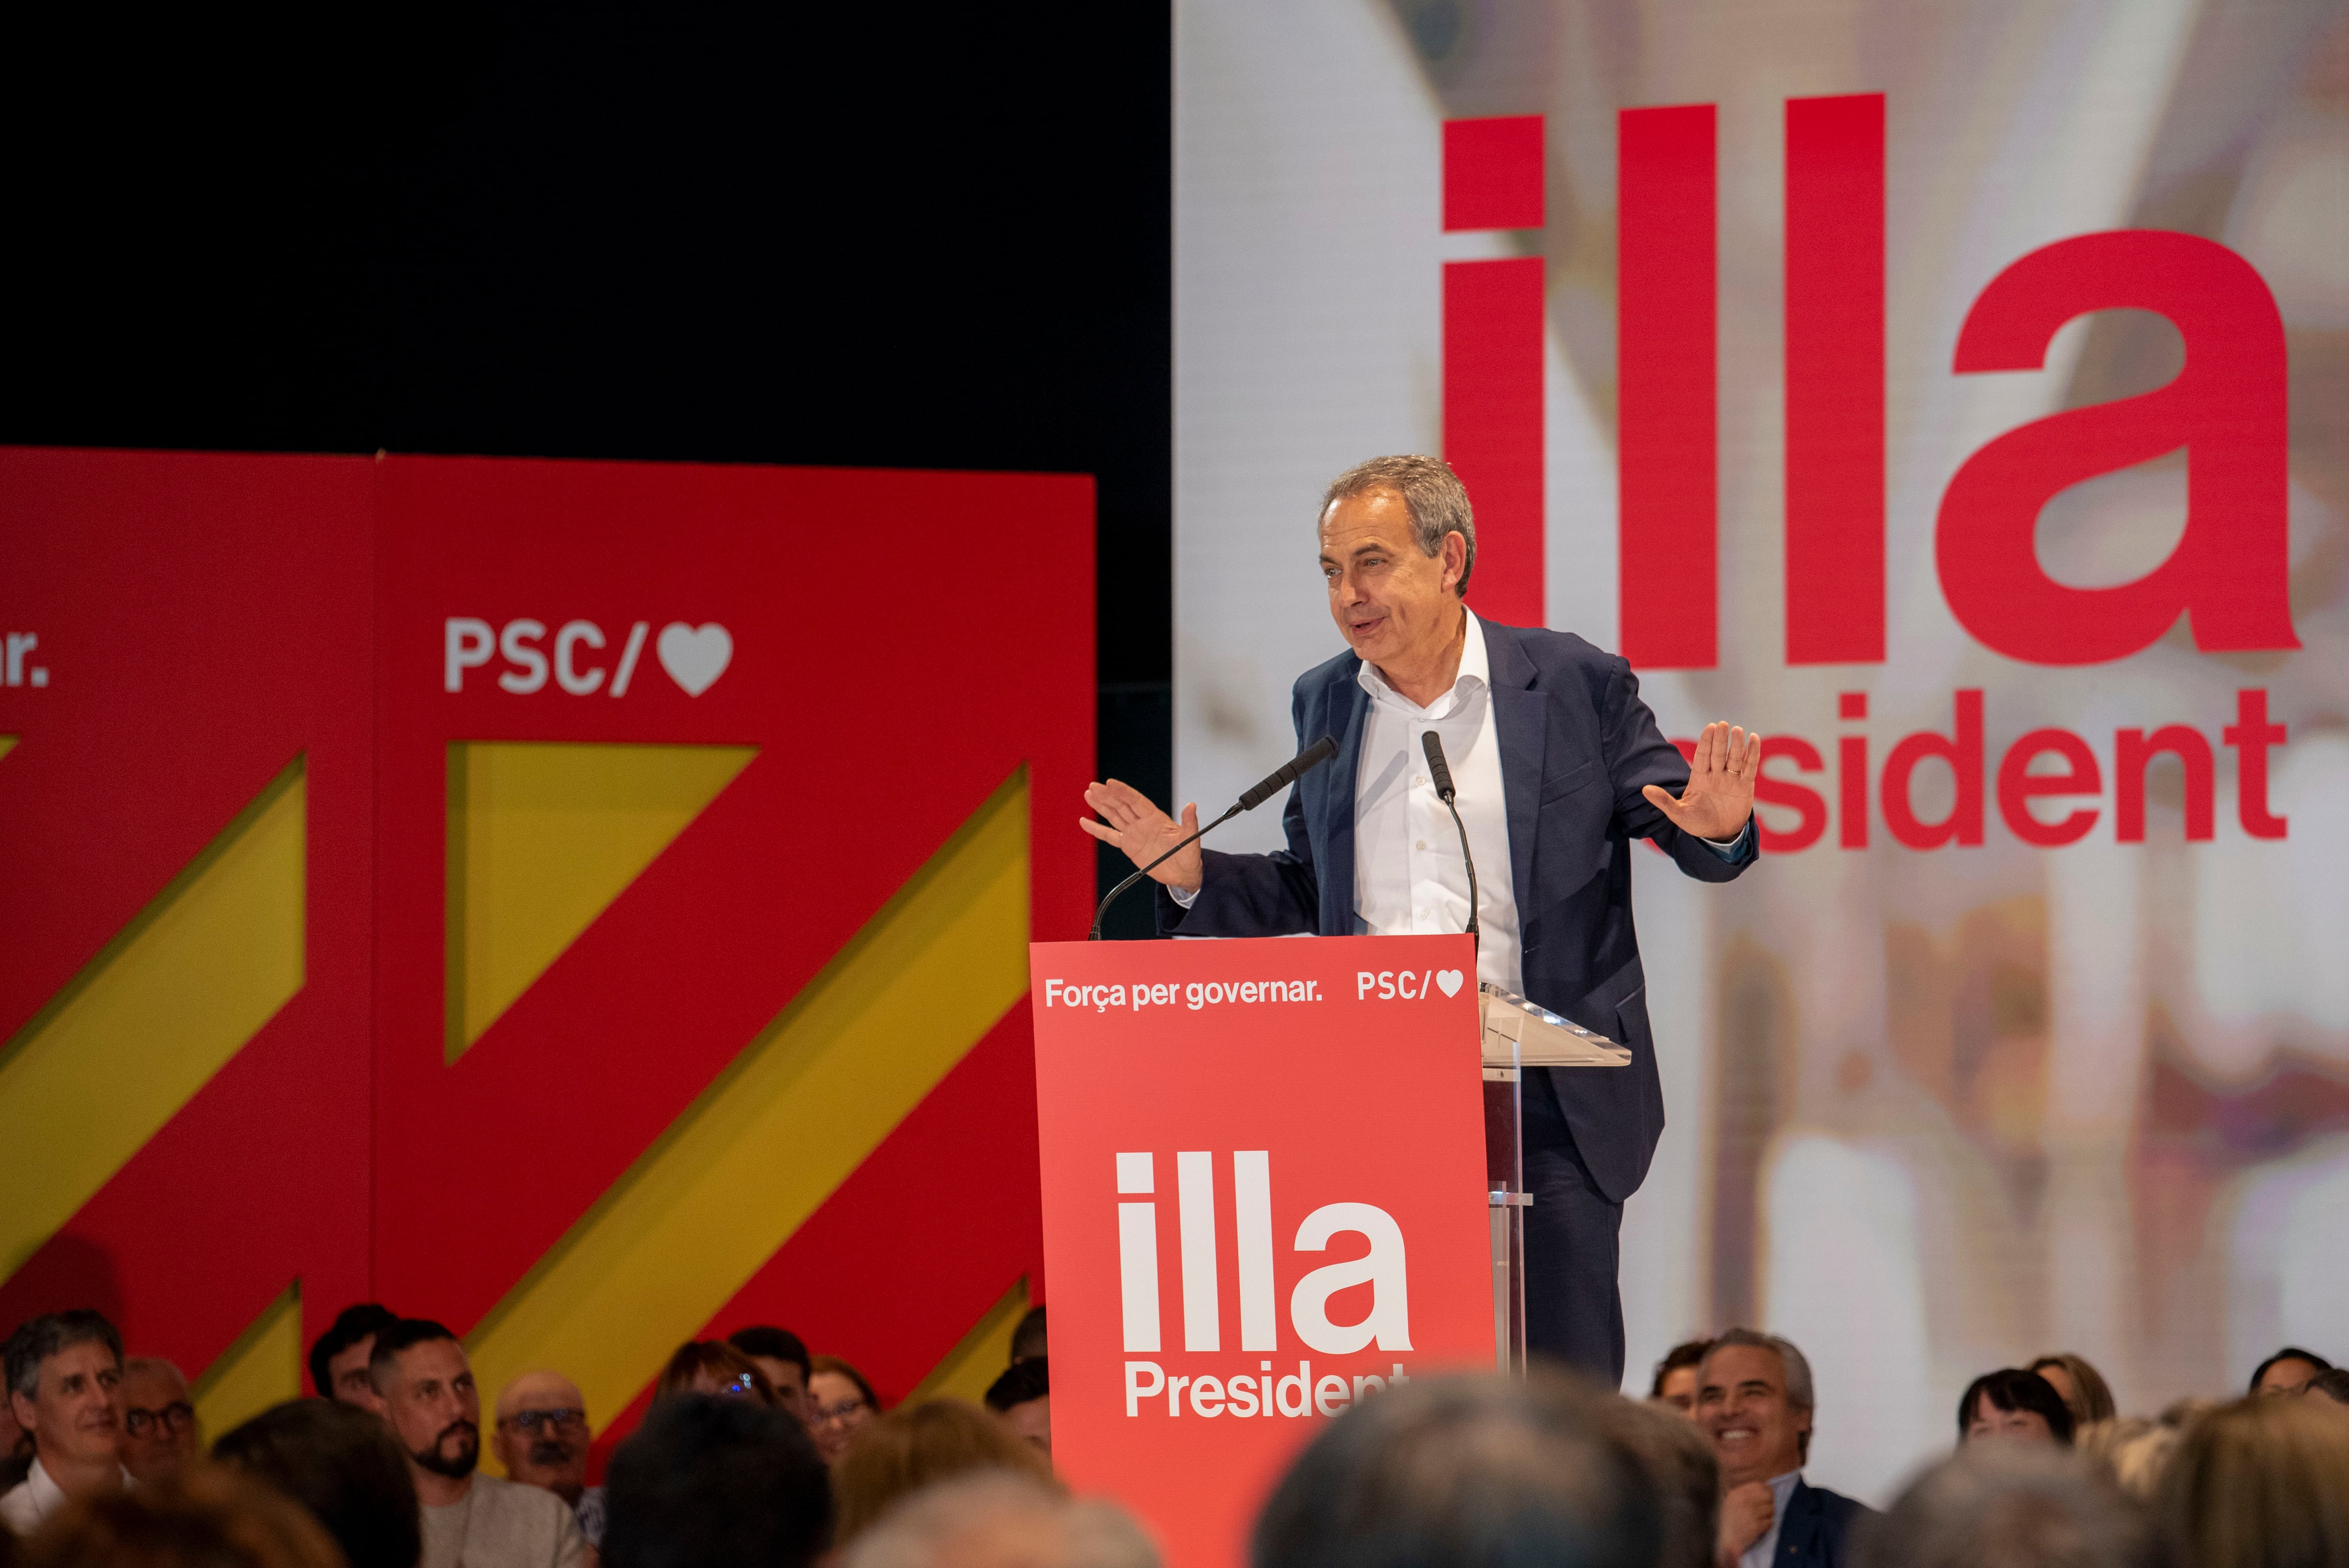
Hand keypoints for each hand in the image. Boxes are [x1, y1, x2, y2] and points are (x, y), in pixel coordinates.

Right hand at [1080, 779, 1204, 894]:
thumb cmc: (1189, 854)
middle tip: (1093, 786)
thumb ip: (1189, 822)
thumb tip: (1192, 806)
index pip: (1136, 801)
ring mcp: (1134, 833)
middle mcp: (1142, 822)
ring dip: (1101, 806)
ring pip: (1114, 816)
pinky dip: (1097, 829)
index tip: (1110, 783)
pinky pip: (1110, 836)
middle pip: (1121, 805)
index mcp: (1155, 817)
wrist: (1183, 873)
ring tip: (1089, 794)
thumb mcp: (1190, 838)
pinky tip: (1085, 822)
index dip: (1123, 792)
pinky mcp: (1128, 846)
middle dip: (1107, 796)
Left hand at [1644, 720, 1759, 841]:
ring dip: (1736, 744)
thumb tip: (1644, 789)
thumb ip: (1664, 801)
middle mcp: (1715, 775)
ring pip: (1734, 758)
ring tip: (1737, 730)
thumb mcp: (1679, 814)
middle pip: (1718, 753)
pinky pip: (1749, 767)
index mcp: (1699, 778)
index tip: (1710, 727)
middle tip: (1723, 724)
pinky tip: (1754, 739)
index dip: (1706, 742)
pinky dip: (1752, 754)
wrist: (1719, 836)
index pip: (1702, 755)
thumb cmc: (1697, 823)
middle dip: (1720, 740)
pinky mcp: (1745, 785)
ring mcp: (1731, 779)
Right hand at [1717, 1480, 1775, 1564]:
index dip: (1765, 1491)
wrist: (1723, 1542)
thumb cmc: (1725, 1523)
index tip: (1765, 1498)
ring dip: (1769, 1515)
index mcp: (1736, 1494)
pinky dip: (1768, 1526)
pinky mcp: (1756, 1526)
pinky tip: (1761, 1529)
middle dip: (1769, 1503)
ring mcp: (1751, 1513)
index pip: (1758, 1485)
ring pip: (1771, 1509)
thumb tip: (1763, 1489)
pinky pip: (1770, 1522)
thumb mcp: (1729, 1503)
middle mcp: (1744, 1501)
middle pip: (1768, 1496)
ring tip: (1761, 1520)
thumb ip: (1743, 1496)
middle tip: (1766, 1510)